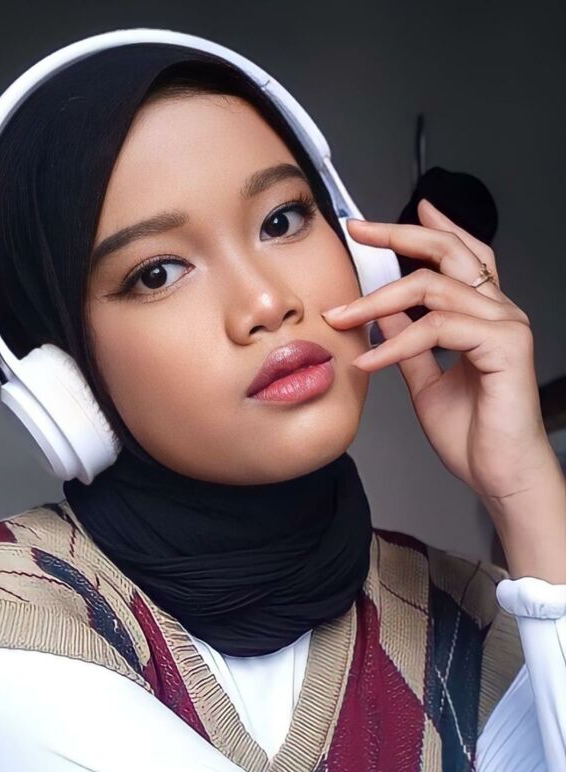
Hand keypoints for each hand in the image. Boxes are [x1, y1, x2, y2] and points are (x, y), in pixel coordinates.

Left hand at [322, 199, 556, 504]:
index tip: (386, 221)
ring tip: (341, 318)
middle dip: (399, 235)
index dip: (428, 230)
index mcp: (483, 316)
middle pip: (451, 251)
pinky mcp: (505, 346)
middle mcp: (498, 312)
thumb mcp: (426, 381)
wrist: (499, 475)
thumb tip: (383, 321)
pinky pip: (438, 329)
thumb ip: (409, 347)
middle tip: (359, 230)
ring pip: (433, 289)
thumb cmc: (473, 434)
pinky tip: (369, 360)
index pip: (459, 256)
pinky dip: (397, 343)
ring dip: (378, 302)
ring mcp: (505, 325)